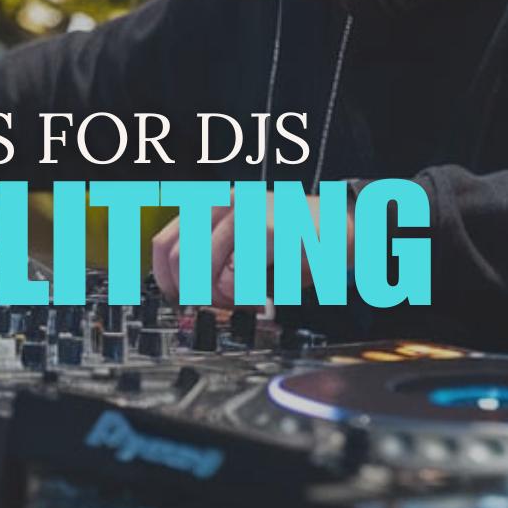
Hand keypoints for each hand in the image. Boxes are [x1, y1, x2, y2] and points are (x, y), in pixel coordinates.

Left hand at [150, 190, 352, 305]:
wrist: (345, 226)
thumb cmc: (293, 239)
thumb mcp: (243, 246)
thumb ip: (212, 262)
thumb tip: (185, 295)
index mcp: (211, 204)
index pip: (162, 244)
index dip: (165, 281)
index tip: (179, 301)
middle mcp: (223, 202)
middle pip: (180, 260)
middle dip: (194, 293)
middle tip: (218, 305)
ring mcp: (246, 214)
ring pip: (204, 269)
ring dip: (221, 297)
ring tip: (244, 301)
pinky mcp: (269, 231)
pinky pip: (238, 274)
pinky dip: (245, 294)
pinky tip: (261, 295)